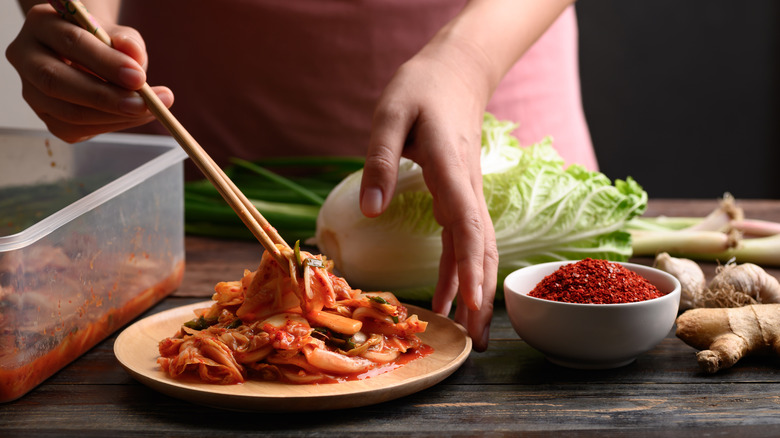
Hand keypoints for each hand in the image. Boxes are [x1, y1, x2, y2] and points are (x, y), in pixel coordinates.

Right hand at [5, 4, 172, 142]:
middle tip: (144, 104)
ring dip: (114, 117)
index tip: (139, 77)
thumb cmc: (104, 42)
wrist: (91, 56)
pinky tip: (134, 117)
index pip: (70, 42)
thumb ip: (127, 43)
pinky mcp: (47, 116)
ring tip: (152, 111)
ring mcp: (32, 90)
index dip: (105, 62)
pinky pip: (76, 129)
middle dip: (106, 97)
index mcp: (42, 24)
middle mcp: (27, 57)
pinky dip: (110, 126)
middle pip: (57, 82)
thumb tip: (134, 56)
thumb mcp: (119, 34)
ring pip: (67, 112)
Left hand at [359, 35, 498, 350]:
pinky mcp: (461, 196)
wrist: (454, 73)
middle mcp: (466, 188)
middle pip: (480, 250)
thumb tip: (370, 213)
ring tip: (469, 333)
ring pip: (478, 250)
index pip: (466, 226)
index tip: (469, 305)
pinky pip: (465, 241)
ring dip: (474, 291)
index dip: (468, 268)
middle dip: (480, 296)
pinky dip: (460, 272)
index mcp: (449, 169)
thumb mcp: (390, 115)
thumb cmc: (420, 90)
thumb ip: (380, 161)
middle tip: (478, 343)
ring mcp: (467, 194)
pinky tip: (449, 297)